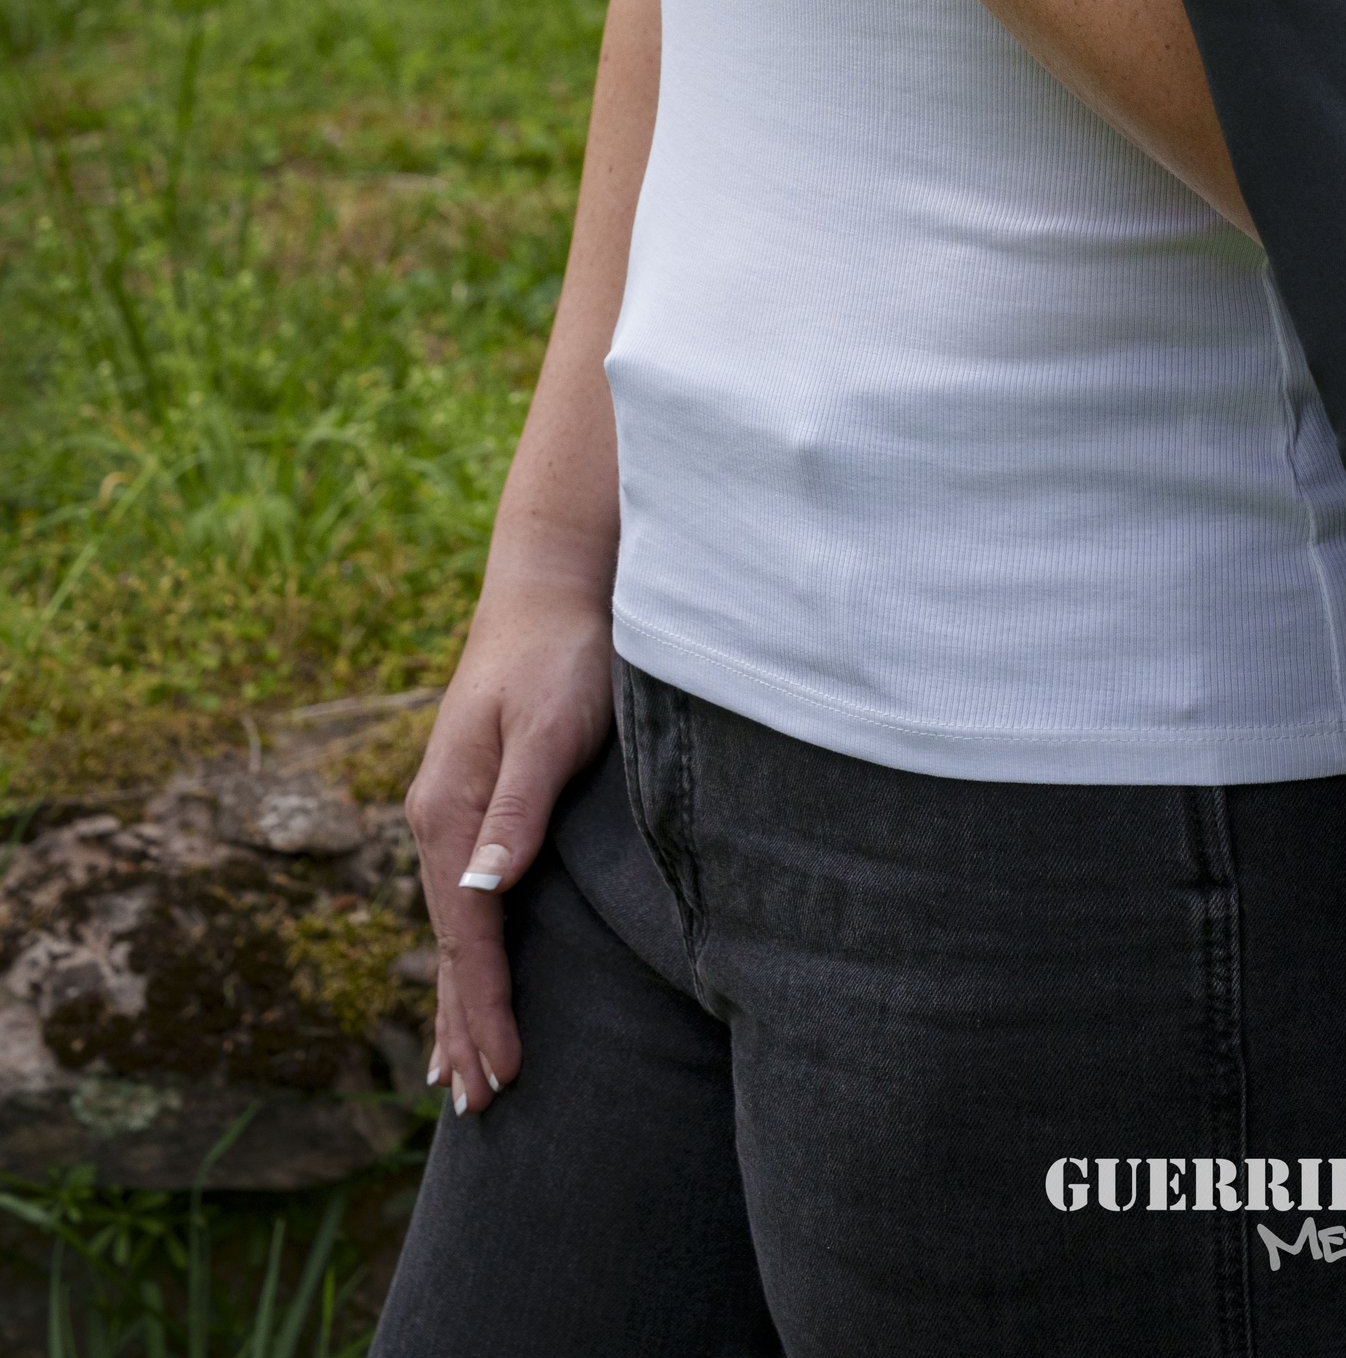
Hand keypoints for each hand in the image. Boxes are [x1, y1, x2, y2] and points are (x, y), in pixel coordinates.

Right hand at [406, 578, 614, 1115]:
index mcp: (447, 813)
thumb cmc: (560, 654)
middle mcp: (437, 822)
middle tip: (477, 1108)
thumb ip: (517, 808)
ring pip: (450, 931)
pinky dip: (461, 956)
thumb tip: (486, 889)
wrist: (549, 586)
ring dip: (455, 1003)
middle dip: (460, 1027)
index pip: (464, 936)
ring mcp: (449, 813)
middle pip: (447, 947)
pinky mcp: (474, 803)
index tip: (503, 1075)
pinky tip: (463, 980)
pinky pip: (460, 903)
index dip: (483, 1008)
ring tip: (456, 1076)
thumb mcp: (546, 727)